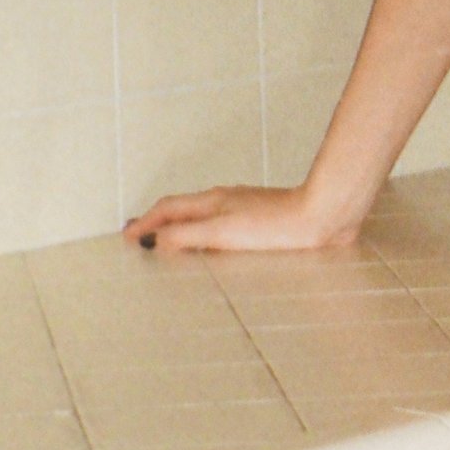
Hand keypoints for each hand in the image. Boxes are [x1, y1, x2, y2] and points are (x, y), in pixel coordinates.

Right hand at [122, 182, 361, 256]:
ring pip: (201, 216)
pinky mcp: (262, 223)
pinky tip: (214, 248)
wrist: (322, 217)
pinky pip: (222, 226)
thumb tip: (155, 241)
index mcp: (212, 202)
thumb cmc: (278, 224)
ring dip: (180, 228)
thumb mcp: (223, 232)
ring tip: (169, 243)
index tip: (127, 237)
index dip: (144, 223)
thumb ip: (187, 235)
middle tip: (139, 239)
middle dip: (157, 222)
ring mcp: (244, 210)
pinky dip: (204, 235)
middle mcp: (225, 201)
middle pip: (181, 209)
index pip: (168, 209)